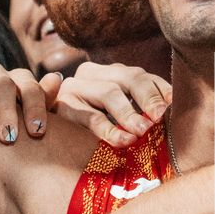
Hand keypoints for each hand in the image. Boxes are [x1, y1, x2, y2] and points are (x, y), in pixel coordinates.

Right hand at [52, 61, 170, 147]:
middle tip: (160, 116)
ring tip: (143, 130)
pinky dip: (109, 129)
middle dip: (148, 96)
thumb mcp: (118, 116)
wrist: (41, 133)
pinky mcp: (62, 107)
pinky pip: (89, 117)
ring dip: (129, 112)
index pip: (140, 74)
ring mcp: (75, 87)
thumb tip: (171, 112)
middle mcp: (92, 73)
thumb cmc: (91, 130)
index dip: (159, 88)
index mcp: (110, 72)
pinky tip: (123, 141)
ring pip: (109, 92)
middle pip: (128, 77)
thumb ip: (139, 110)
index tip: (173, 104)